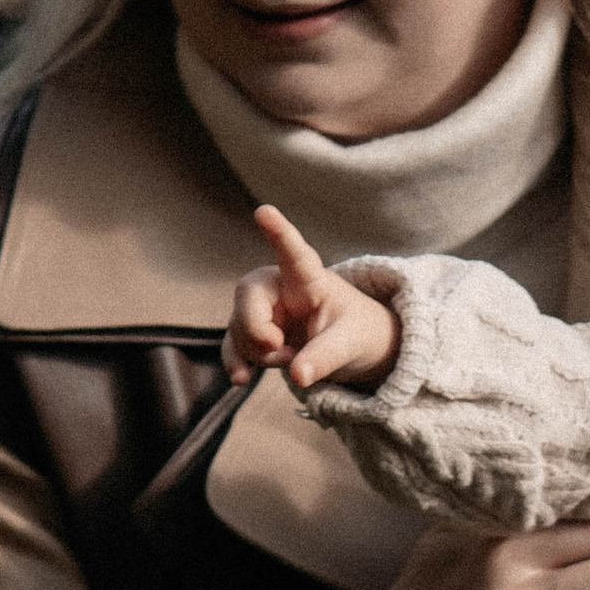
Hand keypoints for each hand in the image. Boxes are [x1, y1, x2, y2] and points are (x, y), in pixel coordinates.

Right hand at [226, 203, 400, 394]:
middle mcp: (281, 288)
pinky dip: (236, 362)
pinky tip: (241, 379)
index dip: (279, 232)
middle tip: (280, 350)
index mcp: (310, 279)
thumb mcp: (351, 345)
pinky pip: (234, 345)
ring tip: (291, 362)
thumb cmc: (356, 334)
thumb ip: (325, 358)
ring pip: (240, 326)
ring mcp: (265, 312)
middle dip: (256, 328)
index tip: (264, 210)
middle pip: (249, 295)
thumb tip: (298, 376)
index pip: (294, 253)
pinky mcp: (255, 335)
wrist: (351, 350)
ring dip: (259, 353)